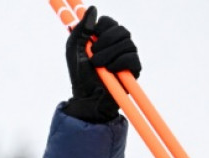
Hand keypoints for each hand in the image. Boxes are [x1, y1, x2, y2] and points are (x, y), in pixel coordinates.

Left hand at [63, 6, 141, 122]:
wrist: (86, 97)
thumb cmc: (79, 74)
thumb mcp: (74, 49)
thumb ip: (81, 29)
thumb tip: (93, 8)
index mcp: (104, 38)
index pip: (109, 22)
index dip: (101, 26)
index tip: (91, 36)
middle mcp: (118, 45)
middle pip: (121, 30)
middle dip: (105, 40)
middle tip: (93, 53)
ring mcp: (127, 57)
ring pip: (127, 43)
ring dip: (109, 53)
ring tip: (97, 65)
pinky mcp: (134, 70)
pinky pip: (132, 58)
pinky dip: (119, 63)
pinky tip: (109, 70)